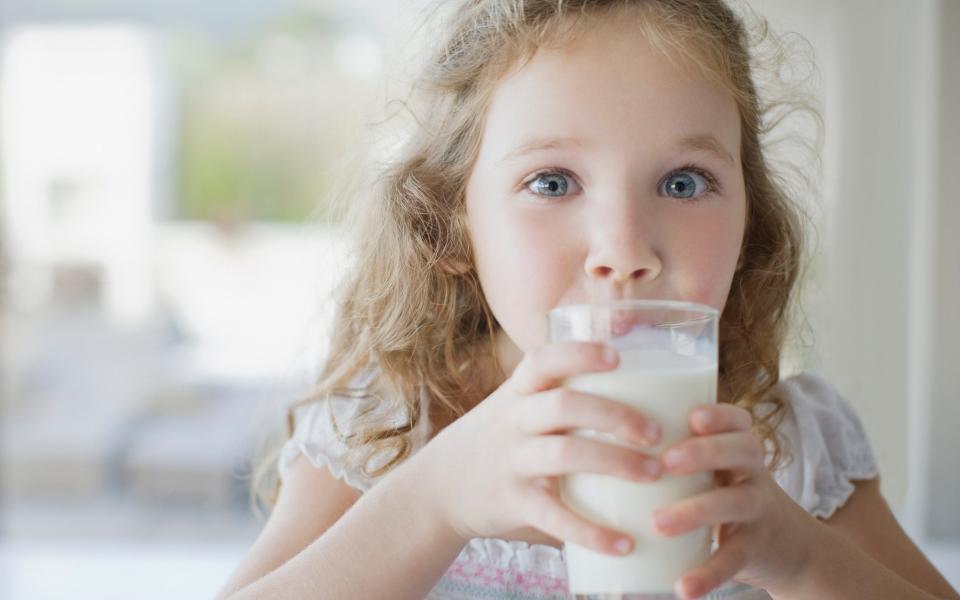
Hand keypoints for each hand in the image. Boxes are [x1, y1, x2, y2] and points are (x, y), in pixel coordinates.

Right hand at [411, 341, 663, 555]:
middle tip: (656, 432)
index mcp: (518, 392)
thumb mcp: (517, 409)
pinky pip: (555, 517)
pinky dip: (592, 532)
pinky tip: (625, 543)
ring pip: (565, 453)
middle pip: (565, 405)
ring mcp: (511, 461)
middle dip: (616, 414)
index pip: (543, 359)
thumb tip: (641, 398)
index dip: (580, 353)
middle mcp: (513, 421)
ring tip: (655, 474)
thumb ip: (561, 401)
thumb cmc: (500, 442)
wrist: (438, 487)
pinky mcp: (512, 503)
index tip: (617, 356)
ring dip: (616, 462)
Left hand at [650, 403, 817, 598]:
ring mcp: (757, 510)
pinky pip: (733, 559)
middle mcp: (752, 473)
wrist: (789, 546)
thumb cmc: (727, 494)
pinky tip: (683, 588)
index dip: (720, 415)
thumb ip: (674, 454)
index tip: (692, 416)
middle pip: (741, 450)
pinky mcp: (754, 549)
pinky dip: (708, 574)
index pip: (738, 420)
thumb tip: (598, 444)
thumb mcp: (714, 469)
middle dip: (704, 452)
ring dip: (695, 511)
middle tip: (664, 463)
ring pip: (735, 502)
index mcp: (737, 448)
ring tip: (658, 523)